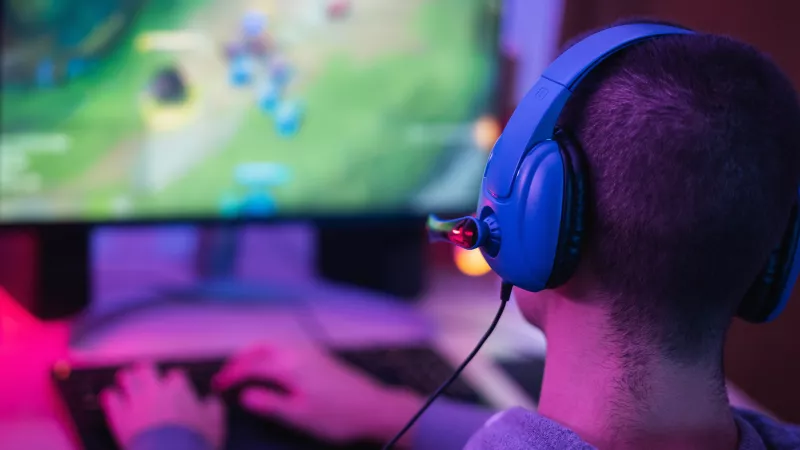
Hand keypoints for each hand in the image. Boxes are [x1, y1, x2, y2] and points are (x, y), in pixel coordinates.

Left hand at [100, 363, 224, 448]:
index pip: (175, 375)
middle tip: (145, 373)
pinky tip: (112, 397)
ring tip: (126, 380)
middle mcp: (155, 390)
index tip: (175, 387)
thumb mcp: (215, 424)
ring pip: (126, 378)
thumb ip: (213, 407)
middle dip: (145, 370)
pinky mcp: (120, 416)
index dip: (174, 381)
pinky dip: (111, 396)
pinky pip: (110, 398)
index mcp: (179, 389)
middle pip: (146, 368)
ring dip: (127, 378)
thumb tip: (211, 401)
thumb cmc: (194, 441)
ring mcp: (136, 401)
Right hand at [213, 342, 422, 445]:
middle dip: (239, 360)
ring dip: (254, 353)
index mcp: (290, 366)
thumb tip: (244, 395)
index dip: (231, 375)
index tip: (218, 386)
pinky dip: (269, 351)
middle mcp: (299, 352)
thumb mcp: (300, 416)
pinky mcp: (320, 355)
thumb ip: (270, 404)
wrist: (374, 408)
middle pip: (260, 349)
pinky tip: (271, 365)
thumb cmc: (338, 416)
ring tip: (242, 369)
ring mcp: (311, 351)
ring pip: (273, 344)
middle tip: (224, 376)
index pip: (251, 366)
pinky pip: (286, 346)